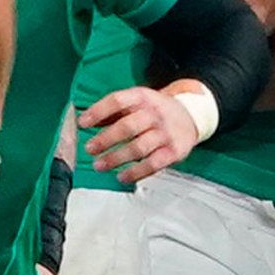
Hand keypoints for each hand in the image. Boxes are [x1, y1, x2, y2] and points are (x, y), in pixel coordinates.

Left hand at [79, 84, 203, 183]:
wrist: (191, 116)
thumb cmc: (156, 110)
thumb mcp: (137, 101)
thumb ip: (113, 111)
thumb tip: (85, 120)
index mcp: (143, 97)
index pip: (118, 100)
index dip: (98, 111)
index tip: (82, 123)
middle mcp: (155, 114)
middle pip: (127, 126)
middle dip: (105, 139)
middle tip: (89, 148)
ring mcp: (165, 133)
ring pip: (138, 147)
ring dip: (116, 158)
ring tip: (99, 165)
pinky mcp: (174, 151)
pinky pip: (153, 164)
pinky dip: (136, 172)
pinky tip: (122, 176)